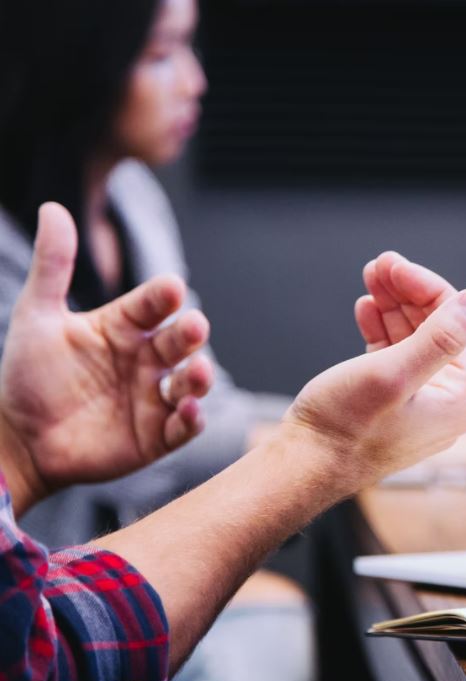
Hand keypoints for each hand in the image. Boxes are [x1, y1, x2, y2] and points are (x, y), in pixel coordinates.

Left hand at [0, 203, 212, 513]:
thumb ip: (53, 266)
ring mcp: (154, 398)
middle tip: (194, 326)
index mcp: (123, 328)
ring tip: (198, 372)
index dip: (163, 297)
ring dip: (200, 378)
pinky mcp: (157, 436)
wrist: (18, 440)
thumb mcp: (37, 317)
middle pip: (179, 342)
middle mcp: (145, 360)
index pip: (152, 305)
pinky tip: (188, 410)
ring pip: (190, 383)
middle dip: (191, 334)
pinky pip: (183, 427)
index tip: (171, 288)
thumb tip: (53, 208)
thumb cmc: (28, 377)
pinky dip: (192, 420)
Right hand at [354, 253, 465, 467]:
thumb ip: (440, 337)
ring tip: (370, 278)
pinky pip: (395, 355)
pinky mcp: (391, 402)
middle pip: (438, 329)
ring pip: (414, 338)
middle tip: (380, 265)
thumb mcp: (392, 374)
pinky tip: (366, 309)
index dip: (429, 289)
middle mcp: (445, 402)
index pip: (460, 325)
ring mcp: (419, 402)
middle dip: (409, 293)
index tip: (395, 266)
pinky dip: (381, 329)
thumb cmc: (344, 428)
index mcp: (459, 399)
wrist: (302, 467)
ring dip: (393, 306)